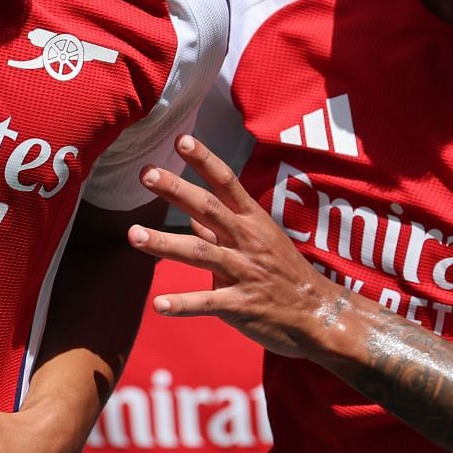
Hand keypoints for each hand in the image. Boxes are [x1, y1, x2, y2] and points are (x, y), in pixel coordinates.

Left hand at [128, 134, 341, 358]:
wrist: (318, 314)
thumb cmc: (285, 273)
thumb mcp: (260, 240)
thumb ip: (221, 227)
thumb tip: (189, 213)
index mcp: (252, 220)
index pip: (226, 182)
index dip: (204, 160)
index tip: (181, 139)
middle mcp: (247, 240)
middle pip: (208, 208)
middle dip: (177, 190)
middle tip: (146, 174)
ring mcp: (244, 271)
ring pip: (201, 253)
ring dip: (165, 243)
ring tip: (133, 235)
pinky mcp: (241, 304)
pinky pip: (208, 303)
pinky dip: (183, 304)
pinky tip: (158, 305)